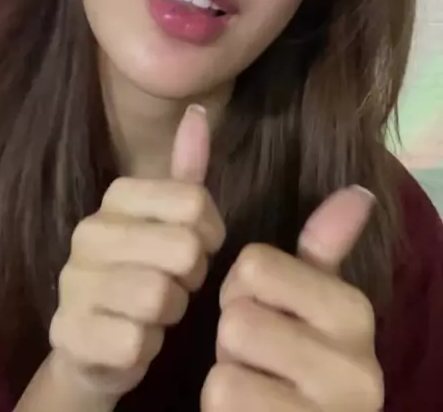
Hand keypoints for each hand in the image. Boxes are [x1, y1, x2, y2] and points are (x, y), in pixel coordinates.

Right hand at [49, 104, 224, 401]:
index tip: (199, 247)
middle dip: (192, 277)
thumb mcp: (167, 218)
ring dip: (171, 313)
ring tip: (155, 311)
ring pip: (162, 297)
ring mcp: (72, 281)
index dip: (211, 234)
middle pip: (185, 250)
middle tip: (176, 282)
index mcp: (116, 196)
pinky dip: (146, 347)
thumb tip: (198, 110)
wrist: (93, 343)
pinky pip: (138, 341)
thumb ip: (187, 170)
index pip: (196, 202)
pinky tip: (132, 338)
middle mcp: (88, 230)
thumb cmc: (143, 270)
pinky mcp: (68, 333)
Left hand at [202, 188, 382, 411]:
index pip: (255, 265)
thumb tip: (358, 191)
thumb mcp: (313, 300)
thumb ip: (325, 247)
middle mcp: (355, 367)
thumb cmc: (297, 362)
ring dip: (226, 377)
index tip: (262, 309)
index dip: (240, 287)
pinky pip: (224, 402)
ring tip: (254, 387)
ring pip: (226, 368)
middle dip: (231, 338)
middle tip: (257, 358)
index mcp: (354, 313)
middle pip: (237, 318)